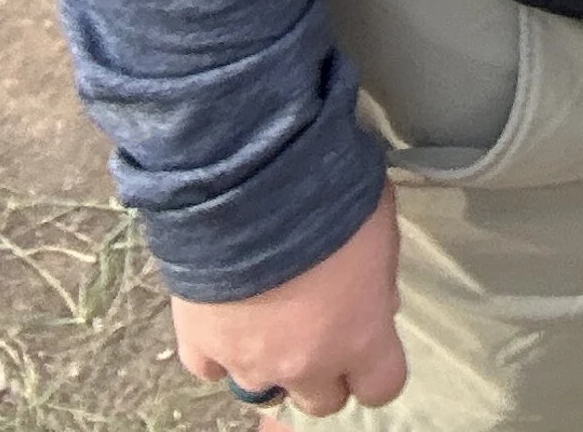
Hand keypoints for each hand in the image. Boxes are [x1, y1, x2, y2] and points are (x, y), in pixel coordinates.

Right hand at [169, 190, 405, 418]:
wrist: (252, 182)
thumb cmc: (331, 196)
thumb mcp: (381, 228)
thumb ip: (378, 280)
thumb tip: (377, 302)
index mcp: (359, 336)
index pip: (382, 386)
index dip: (376, 366)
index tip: (370, 338)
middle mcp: (305, 364)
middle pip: (322, 400)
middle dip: (325, 369)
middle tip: (319, 325)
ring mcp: (248, 361)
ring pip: (265, 390)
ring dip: (272, 362)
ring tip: (268, 317)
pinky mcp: (200, 345)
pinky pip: (211, 368)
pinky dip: (220, 349)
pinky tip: (226, 315)